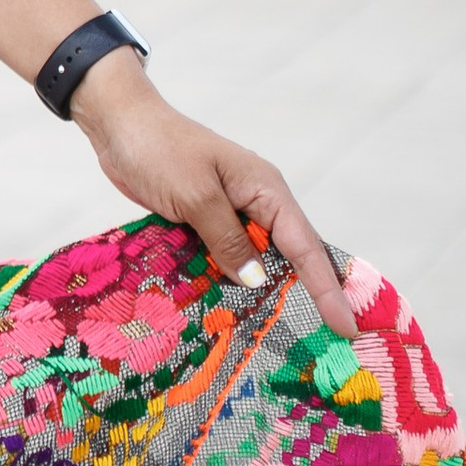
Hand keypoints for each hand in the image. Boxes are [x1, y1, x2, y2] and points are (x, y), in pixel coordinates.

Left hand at [71, 53, 355, 335]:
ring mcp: (230, 211)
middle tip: (325, 341)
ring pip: (255, 260)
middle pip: (289, 257)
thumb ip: (227, 239)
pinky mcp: (203, 219)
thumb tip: (258, 281)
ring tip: (284, 336)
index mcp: (267, 190)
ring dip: (265, 292)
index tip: (346, 326)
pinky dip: (229, 280)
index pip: (306, 247)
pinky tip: (229, 309)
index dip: (327, 289)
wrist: (119, 124)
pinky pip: (225, 255)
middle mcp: (256, 203)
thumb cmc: (159, 150)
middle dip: (306, 296)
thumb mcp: (196, 196)